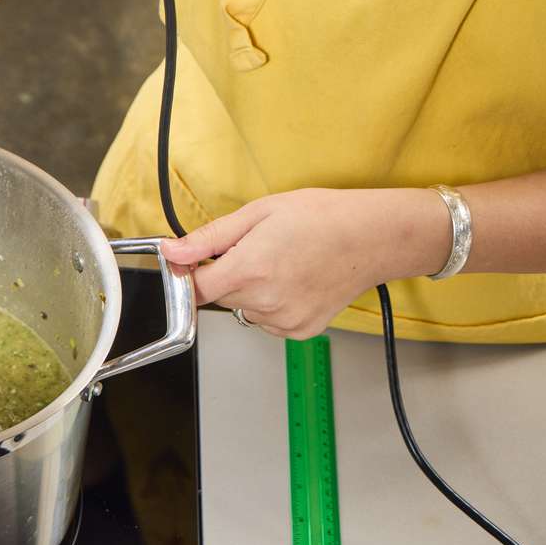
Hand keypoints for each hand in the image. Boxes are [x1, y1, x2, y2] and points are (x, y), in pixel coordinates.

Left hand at [159, 188, 450, 338]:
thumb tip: (172, 252)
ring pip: (244, 308)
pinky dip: (271, 303)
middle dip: (226, 274)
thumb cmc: (322, 217)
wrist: (373, 237)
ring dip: (250, 289)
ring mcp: (284, 321)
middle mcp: (265, 302)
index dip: (188, 274)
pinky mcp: (301, 330)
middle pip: (219, 297)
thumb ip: (208, 238)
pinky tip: (292, 280)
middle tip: (254, 247)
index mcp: (248, 270)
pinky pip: (268, 319)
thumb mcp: (257, 213)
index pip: (194, 290)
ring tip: (280, 261)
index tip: (194, 261)